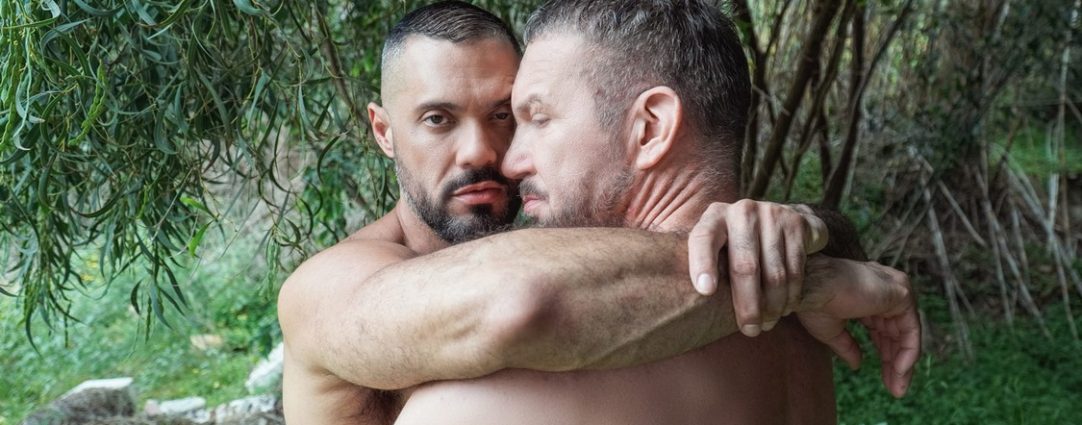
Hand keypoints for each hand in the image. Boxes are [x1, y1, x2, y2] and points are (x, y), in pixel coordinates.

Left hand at [687, 200, 828, 336]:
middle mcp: (742, 211)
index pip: (703, 238)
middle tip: (748, 330)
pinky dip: (790, 295)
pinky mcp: (797, 225)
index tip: (705, 291)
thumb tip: (681, 304)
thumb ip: (704, 263)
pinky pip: (795, 270)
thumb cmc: (738, 242)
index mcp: (715, 216)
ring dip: (771, 306)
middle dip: (747, 303)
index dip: (702, 263)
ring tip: (766, 324)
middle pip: (744, 265)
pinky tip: (784, 310)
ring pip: (774, 272)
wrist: (784, 218)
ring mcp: (772, 215)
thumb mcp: (718, 244)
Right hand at [797, 257, 920, 397]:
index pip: (883, 329)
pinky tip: (900, 371)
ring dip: (903, 363)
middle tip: (895, 390)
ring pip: (906, 333)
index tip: (885, 381)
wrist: (811, 289)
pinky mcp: (901, 294)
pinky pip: (912, 329)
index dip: (884, 356)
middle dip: (895, 363)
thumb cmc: (814, 303)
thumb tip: (858, 365)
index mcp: (868, 295)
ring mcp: (895, 290)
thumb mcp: (832, 331)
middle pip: (896, 333)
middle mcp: (885, 290)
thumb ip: (848, 347)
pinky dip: (908, 352)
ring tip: (898, 387)